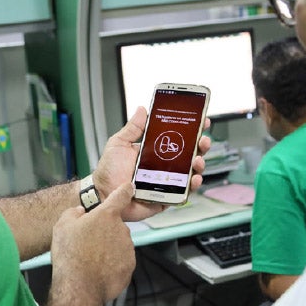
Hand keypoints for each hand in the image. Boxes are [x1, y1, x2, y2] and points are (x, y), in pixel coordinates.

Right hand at [50, 182, 135, 302]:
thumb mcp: (62, 226)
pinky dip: (112, 265)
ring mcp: (128, 250)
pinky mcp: (129, 268)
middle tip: (88, 244)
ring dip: (109, 249)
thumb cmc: (70, 253)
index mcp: (107, 216)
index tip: (130, 187)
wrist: (79, 287)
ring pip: (119, 245)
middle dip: (106, 232)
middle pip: (116, 226)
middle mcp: (122, 230)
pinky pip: (121, 262)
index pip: (120, 196)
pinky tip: (98, 272)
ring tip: (91, 261)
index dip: (125, 190)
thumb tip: (81, 212)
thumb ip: (73, 213)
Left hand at [93, 106, 211, 221]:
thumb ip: (133, 128)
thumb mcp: (119, 144)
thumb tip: (142, 109)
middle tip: (203, 140)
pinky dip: (192, 186)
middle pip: (189, 154)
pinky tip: (193, 179)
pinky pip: (184, 192)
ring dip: (199, 164)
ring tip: (197, 160)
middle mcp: (163, 166)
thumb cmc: (109, 171)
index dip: (191, 129)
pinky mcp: (167, 197)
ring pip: (190, 172)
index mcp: (154, 151)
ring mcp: (167, 181)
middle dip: (201, 146)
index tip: (201, 120)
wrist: (102, 194)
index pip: (178, 138)